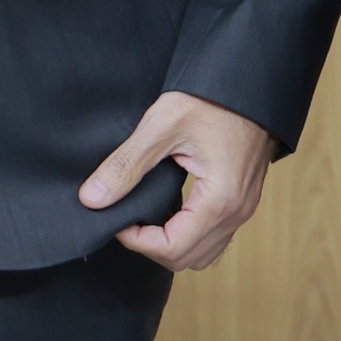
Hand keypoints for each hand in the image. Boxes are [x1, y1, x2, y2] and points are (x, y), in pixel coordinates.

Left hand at [82, 91, 273, 270]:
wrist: (248, 81)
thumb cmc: (210, 98)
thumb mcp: (161, 126)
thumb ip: (126, 165)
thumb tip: (92, 199)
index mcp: (221, 199)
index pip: (173, 249)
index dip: (137, 241)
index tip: (117, 218)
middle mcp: (237, 212)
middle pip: (187, 259)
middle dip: (150, 246)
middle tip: (127, 217)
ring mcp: (244, 208)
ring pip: (203, 253)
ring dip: (170, 244)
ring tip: (145, 216)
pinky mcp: (242, 200)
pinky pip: (214, 237)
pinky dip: (188, 235)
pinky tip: (168, 211)